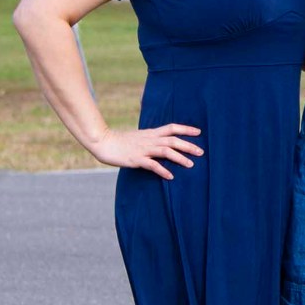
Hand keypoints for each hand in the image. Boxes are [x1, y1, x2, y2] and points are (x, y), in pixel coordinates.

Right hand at [87, 124, 202, 180]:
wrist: (103, 142)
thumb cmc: (120, 141)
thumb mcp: (138, 137)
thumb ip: (150, 139)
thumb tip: (161, 143)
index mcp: (151, 133)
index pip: (172, 128)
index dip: (186, 129)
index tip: (199, 132)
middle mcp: (150, 140)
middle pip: (173, 140)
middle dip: (188, 145)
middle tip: (201, 152)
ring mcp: (143, 149)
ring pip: (166, 151)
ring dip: (179, 158)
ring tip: (191, 165)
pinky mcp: (136, 159)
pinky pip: (152, 165)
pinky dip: (162, 170)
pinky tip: (170, 176)